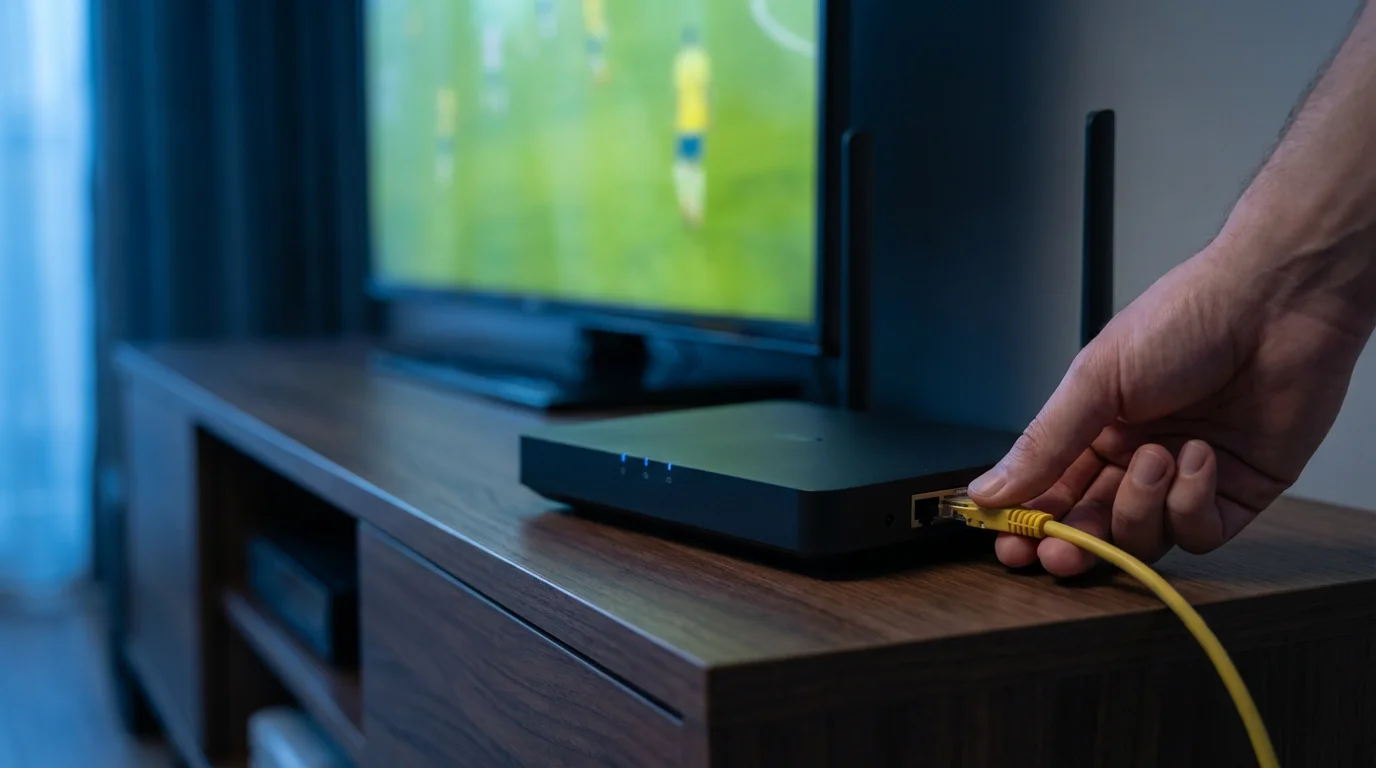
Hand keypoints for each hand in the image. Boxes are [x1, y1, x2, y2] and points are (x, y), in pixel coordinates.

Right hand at [968, 239, 1373, 575]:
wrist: (1275, 303)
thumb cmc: (1184, 319)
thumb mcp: (1095, 381)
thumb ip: (1042, 445)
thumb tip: (987, 490)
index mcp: (1094, 429)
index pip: (1050, 491)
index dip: (1028, 521)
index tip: (1010, 544)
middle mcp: (1136, 458)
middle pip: (1092, 526)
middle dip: (1074, 540)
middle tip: (1060, 549)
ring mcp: (1185, 481)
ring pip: (1143, 538)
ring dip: (1140, 507)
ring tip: (1156, 458)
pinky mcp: (1237, 494)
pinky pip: (1199, 533)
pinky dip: (1193, 502)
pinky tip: (1201, 455)